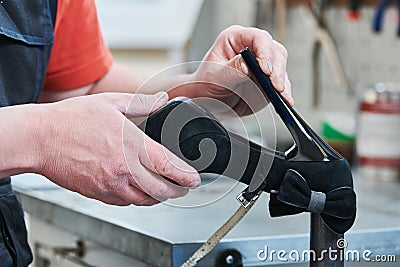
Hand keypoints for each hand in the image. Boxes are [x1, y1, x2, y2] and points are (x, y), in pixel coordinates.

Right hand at [35, 92, 199, 205]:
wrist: (40, 139)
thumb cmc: (72, 120)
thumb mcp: (111, 103)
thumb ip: (141, 103)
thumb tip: (162, 99)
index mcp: (131, 145)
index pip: (168, 166)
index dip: (186, 176)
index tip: (194, 179)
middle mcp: (123, 169)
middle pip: (160, 190)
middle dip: (177, 191)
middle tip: (183, 188)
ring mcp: (110, 184)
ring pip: (143, 200)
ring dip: (158, 198)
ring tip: (164, 191)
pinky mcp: (98, 193)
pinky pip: (124, 202)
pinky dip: (136, 198)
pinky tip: (137, 190)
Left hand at [194, 25, 292, 114]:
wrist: (206, 100)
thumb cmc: (205, 82)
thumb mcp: (214, 76)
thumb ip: (231, 70)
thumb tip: (247, 65)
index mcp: (235, 39)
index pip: (258, 38)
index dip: (265, 52)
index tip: (265, 69)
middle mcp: (251, 49)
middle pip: (275, 51)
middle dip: (277, 69)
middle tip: (275, 85)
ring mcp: (261, 65)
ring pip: (280, 67)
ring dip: (282, 82)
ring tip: (280, 94)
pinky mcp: (267, 81)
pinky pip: (280, 84)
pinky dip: (283, 93)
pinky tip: (284, 100)